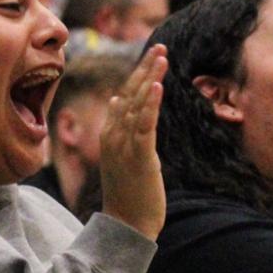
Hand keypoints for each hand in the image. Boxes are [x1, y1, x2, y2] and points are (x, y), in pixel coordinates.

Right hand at [97, 45, 167, 240]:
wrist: (127, 225)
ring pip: (136, 104)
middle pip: (129, 93)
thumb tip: (117, 99)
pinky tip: (157, 86)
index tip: (153, 55)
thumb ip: (121, 126)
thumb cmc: (128, 192)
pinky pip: (144, 126)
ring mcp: (124, 145)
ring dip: (149, 78)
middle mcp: (113, 135)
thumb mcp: (124, 153)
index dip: (139, 74)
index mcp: (110, 133)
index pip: (124, 96)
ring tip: (161, 57)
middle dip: (145, 68)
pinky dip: (150, 104)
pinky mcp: (138, 157)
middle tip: (161, 47)